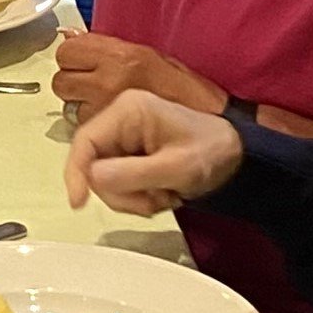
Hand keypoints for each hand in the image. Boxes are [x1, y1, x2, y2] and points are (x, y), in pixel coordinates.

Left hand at [50, 31, 216, 117]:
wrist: (210, 128)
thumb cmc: (185, 91)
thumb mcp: (150, 57)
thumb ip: (107, 49)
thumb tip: (70, 36)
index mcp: (121, 56)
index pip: (67, 51)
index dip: (73, 58)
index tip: (84, 64)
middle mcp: (108, 80)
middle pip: (61, 81)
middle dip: (72, 84)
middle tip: (92, 88)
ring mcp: (105, 109)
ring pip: (69, 107)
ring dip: (81, 107)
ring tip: (106, 109)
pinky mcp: (108, 135)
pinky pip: (84, 129)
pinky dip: (94, 128)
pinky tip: (113, 126)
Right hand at [61, 88, 246, 214]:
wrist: (237, 157)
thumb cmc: (212, 152)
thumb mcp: (175, 167)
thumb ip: (132, 173)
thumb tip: (92, 178)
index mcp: (128, 110)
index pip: (84, 141)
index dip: (76, 173)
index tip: (79, 202)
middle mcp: (121, 120)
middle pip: (93, 166)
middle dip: (121, 192)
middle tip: (153, 200)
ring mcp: (125, 138)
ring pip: (105, 180)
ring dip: (132, 198)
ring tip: (164, 195)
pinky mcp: (130, 154)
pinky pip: (118, 183)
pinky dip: (138, 197)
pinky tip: (162, 193)